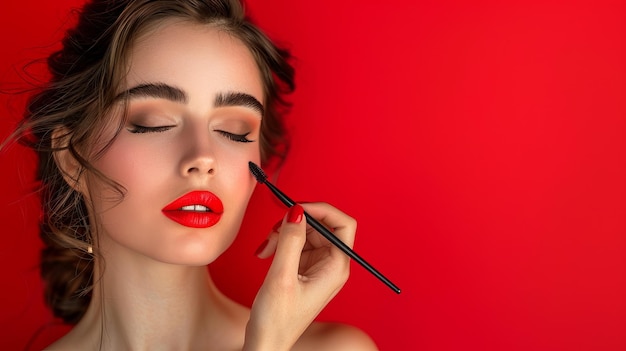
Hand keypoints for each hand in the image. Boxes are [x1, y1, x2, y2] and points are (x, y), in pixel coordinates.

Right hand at [243, 202, 355, 350]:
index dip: (322, 210)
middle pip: (321, 225)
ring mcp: (318, 267)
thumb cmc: (277, 320)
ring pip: (306, 232)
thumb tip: (297, 211)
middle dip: (296, 223)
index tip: (297, 207)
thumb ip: (290, 240)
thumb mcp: (281, 276)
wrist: (266, 342)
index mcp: (336, 267)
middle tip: (273, 231)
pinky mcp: (305, 269)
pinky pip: (296, 244)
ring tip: (265, 249)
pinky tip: (265, 254)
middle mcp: (331, 265)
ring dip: (283, 234)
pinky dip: (279, 244)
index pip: (343, 224)